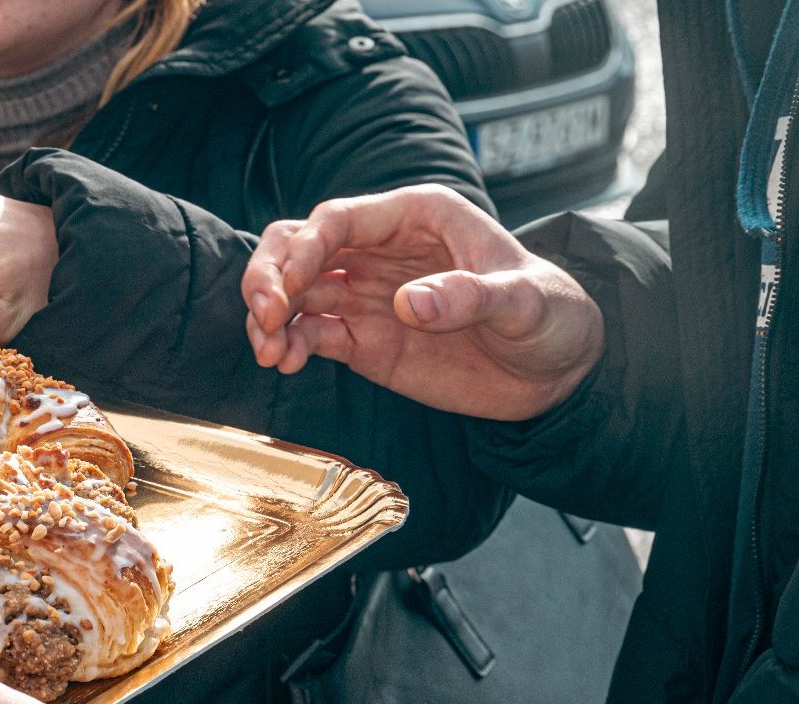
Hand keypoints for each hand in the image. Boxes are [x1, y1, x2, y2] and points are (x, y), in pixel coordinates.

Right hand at [241, 184, 604, 420]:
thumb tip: (409, 304)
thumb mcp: (525, 300)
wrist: (555, 370)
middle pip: (297, 246)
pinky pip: (309, 334)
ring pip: (293, 292)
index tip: (290, 287)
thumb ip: (471, 296)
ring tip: (271, 353)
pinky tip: (286, 364)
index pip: (339, 219)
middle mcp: (379, 250)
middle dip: (269, 277)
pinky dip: (289, 346)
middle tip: (265, 317)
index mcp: (416, 217)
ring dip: (269, 318)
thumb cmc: (550, 314)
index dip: (305, 248)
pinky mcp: (361, 338)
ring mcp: (366, 295)